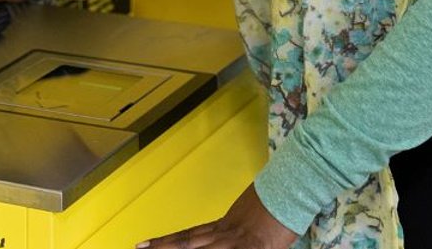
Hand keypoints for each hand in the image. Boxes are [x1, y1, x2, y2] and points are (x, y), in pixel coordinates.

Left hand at [137, 184, 297, 248]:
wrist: (291, 188)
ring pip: (200, 248)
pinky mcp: (251, 247)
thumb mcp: (250, 215)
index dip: (166, 241)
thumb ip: (235, 228)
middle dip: (163, 247)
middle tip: (140, 248)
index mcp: (223, 225)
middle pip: (188, 242)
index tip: (145, 244)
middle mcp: (224, 232)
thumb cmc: (275, 201)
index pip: (188, 235)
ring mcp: (236, 240)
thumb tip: (227, 234)